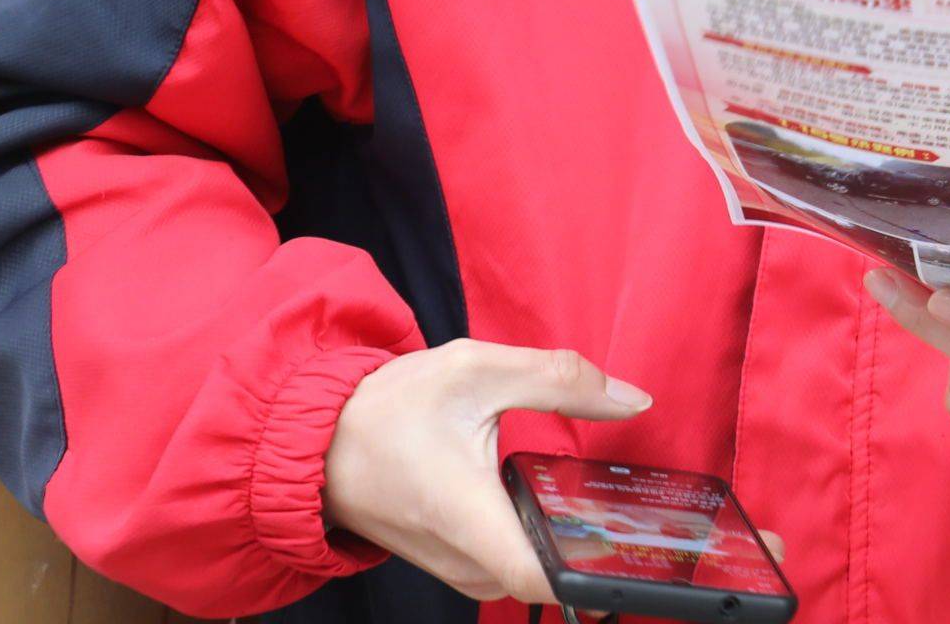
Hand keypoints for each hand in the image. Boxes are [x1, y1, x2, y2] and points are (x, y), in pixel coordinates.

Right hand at [323, 340, 650, 604]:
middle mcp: (456, 554)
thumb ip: (561, 381)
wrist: (316, 438)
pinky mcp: (440, 561)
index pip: (536, 579)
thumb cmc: (390, 406)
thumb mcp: (478, 369)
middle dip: (584, 552)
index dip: (590, 573)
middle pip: (538, 580)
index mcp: (465, 513)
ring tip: (589, 503)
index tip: (628, 547)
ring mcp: (445, 564)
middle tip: (624, 509)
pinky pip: (494, 569)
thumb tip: (634, 400)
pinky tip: (542, 505)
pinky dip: (523, 546)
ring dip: (553, 548)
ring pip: (518, 577)